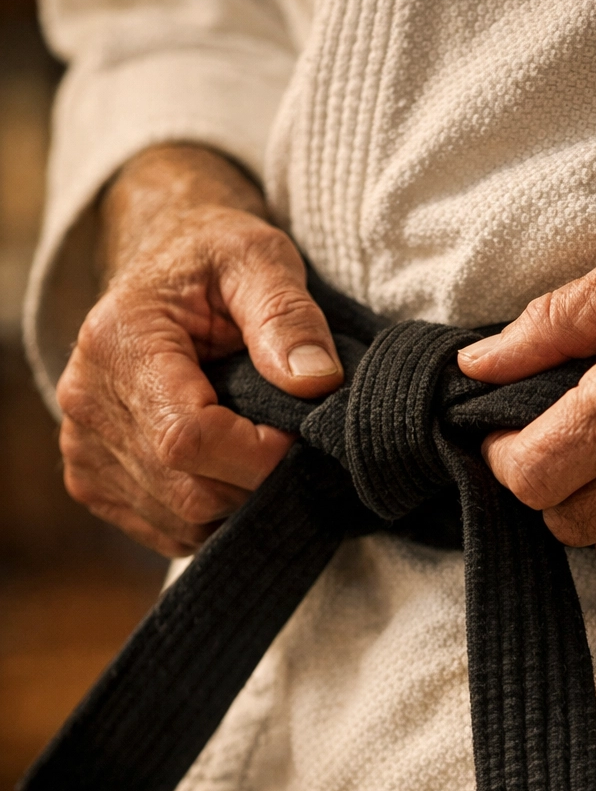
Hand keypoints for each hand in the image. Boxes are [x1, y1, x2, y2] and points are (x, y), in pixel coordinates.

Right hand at [57, 144, 344, 556]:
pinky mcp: (94, 478)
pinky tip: (234, 470)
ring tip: (264, 450)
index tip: (304, 436)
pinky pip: (169, 530)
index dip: (260, 455)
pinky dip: (216, 515)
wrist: (167, 265)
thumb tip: (317, 381)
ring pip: (182, 521)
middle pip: (188, 490)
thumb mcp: (260, 260)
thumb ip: (288, 316)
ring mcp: (84, 447)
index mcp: (121, 342)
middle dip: (259, 481)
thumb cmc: (217, 260)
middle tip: (296, 443)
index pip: (189, 438)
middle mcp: (88, 401)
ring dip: (242, 501)